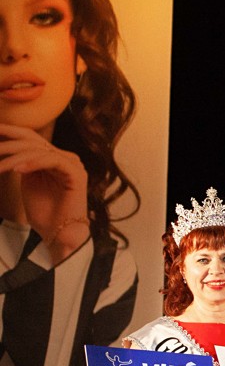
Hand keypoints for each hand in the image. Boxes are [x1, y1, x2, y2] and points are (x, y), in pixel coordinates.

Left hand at [0, 124, 91, 259]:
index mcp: (54, 157)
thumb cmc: (44, 213)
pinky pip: (52, 160)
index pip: (30, 137)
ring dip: (14, 158)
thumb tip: (5, 145)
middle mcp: (65, 157)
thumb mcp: (27, 180)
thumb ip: (22, 162)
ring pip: (38, 150)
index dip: (9, 131)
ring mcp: (73, 164)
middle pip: (32, 140)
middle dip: (8, 144)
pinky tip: (17, 170)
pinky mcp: (77, 173)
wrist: (60, 234)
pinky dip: (32, 163)